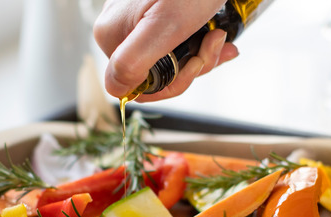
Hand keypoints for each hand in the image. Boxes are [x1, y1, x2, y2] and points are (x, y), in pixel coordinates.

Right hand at [93, 0, 238, 100]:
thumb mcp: (165, 26)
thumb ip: (134, 60)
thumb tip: (114, 90)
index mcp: (111, 36)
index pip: (135, 85)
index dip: (171, 84)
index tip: (195, 63)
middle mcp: (117, 29)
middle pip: (154, 72)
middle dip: (191, 66)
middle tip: (214, 44)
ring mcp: (135, 20)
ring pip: (168, 59)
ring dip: (200, 55)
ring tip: (219, 36)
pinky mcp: (152, 13)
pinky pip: (173, 42)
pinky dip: (199, 43)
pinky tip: (216, 34)